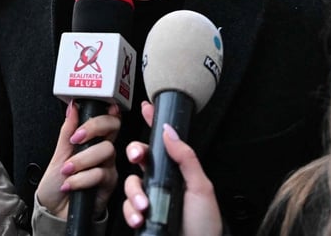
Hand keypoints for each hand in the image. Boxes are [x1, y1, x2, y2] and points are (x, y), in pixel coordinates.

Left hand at [36, 101, 120, 217]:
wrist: (55, 211)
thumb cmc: (56, 183)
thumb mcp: (58, 154)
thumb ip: (67, 131)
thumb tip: (72, 107)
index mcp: (92, 140)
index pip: (107, 119)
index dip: (107, 112)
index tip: (95, 109)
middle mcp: (103, 151)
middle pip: (113, 128)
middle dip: (93, 128)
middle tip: (76, 138)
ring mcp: (107, 166)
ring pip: (106, 150)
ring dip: (82, 160)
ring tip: (67, 170)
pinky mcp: (109, 184)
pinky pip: (101, 174)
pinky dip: (81, 179)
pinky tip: (70, 184)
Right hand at [122, 101, 221, 233]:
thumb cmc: (204, 223)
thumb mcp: (201, 186)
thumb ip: (186, 158)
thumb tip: (170, 131)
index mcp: (176, 170)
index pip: (162, 142)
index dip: (153, 123)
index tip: (147, 107)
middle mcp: (161, 181)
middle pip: (139, 157)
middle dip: (134, 152)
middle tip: (137, 156)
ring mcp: (149, 197)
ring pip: (130, 183)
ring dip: (134, 193)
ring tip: (145, 206)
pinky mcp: (139, 215)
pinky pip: (126, 206)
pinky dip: (130, 211)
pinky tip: (140, 218)